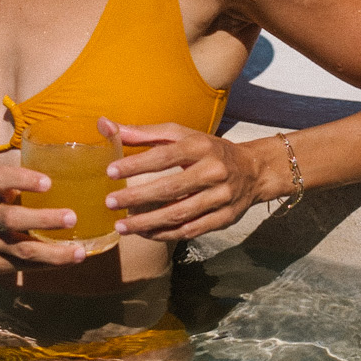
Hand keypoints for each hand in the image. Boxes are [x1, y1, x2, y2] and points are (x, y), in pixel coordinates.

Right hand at [0, 158, 88, 275]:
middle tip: (72, 217)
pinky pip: (23, 267)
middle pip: (12, 219)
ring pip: (21, 250)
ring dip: (53, 252)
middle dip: (43, 220)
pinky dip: (48, 264)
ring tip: (79, 252)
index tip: (48, 183)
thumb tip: (75, 176)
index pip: (0, 180)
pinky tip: (67, 260)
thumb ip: (26, 185)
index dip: (23, 179)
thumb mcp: (2, 190)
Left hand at [101, 121, 270, 243]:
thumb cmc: (209, 150)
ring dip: (147, 222)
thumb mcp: (182, 135)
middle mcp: (213, 171)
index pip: (164, 156)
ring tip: (121, 226)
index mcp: (201, 146)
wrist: (254, 171)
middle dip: (137, 197)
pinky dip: (165, 234)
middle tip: (110, 203)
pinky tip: (144, 233)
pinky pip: (191, 230)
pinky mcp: (224, 218)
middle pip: (170, 188)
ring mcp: (221, 197)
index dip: (136, 164)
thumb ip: (144, 133)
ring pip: (179, 214)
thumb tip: (107, 126)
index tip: (110, 172)